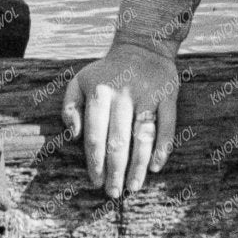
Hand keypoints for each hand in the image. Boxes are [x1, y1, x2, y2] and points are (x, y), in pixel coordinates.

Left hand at [62, 43, 178, 198]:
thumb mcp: (80, 82)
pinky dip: (163, 147)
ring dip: (138, 165)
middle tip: (113, 192)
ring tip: (133, 187)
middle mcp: (124, 94)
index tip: (95, 182)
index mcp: (100, 93)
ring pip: (143, 136)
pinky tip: (156, 166)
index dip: (94, 162)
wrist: (142, 45)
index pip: (95, 135)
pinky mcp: (169, 94)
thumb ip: (69, 108)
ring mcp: (148, 94)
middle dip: (115, 171)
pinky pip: (167, 124)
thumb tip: (73, 136)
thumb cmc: (106, 72)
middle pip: (119, 141)